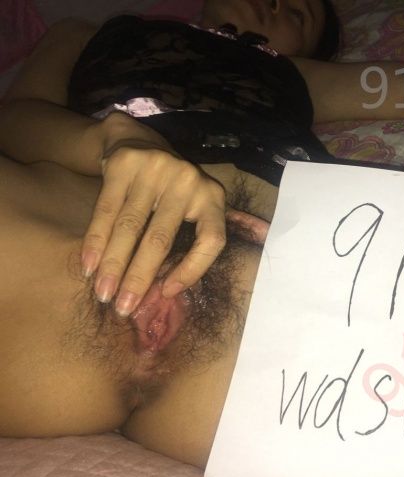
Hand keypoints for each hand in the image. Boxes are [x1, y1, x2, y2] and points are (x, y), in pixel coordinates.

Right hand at [81, 141, 227, 316]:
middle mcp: (188, 180)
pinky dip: (96, 241)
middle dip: (139, 277)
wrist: (136, 140)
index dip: (192, 271)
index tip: (168, 293)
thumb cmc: (169, 190)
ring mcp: (156, 169)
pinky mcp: (124, 164)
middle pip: (161, 239)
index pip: (211, 241)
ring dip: (113, 265)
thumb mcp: (190, 208)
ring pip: (130, 227)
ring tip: (103, 293)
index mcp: (213, 198)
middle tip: (123, 307)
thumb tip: (166, 293)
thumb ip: (187, 241)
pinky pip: (106, 210)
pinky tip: (89, 265)